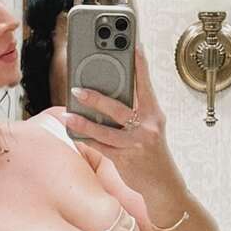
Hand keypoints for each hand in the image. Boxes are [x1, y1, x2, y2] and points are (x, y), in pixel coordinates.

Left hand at [59, 45, 173, 195]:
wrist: (163, 185)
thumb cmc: (153, 152)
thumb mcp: (150, 128)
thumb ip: (135, 112)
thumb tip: (107, 97)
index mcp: (154, 115)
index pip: (146, 86)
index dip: (141, 65)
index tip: (135, 46)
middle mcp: (147, 128)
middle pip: (119, 109)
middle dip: (96, 98)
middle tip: (77, 89)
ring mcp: (136, 145)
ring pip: (106, 131)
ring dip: (84, 123)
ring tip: (67, 116)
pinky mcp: (125, 160)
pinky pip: (102, 147)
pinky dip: (87, 139)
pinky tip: (74, 132)